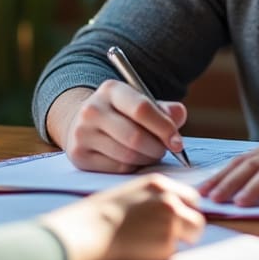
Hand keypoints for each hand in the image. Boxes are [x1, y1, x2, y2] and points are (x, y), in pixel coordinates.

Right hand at [40, 173, 203, 259]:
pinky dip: (165, 253)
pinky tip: (144, 249)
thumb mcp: (133, 193)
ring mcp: (170, 221)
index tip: (178, 219)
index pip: (191, 196)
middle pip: (197, 216)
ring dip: (179, 241)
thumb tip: (172, 210)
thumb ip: (155, 197)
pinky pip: (175, 251)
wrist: (91, 230)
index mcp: (159, 184)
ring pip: (190, 235)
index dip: (186, 210)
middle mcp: (169, 200)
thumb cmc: (104, 213)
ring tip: (153, 242)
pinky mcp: (166, 243)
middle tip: (173, 235)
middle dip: (189, 227)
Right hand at [50, 83, 188, 172]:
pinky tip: (132, 160)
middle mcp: (92, 109)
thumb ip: (163, 109)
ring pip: (127, 156)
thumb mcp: (139, 103)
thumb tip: (179, 116)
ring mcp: (82, 133)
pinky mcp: (79, 155)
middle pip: (135, 137)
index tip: (177, 143)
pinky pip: (117, 169)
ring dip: (146, 159)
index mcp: (111, 90)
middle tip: (163, 150)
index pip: (142, 109)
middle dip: (157, 148)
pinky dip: (132, 168)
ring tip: (149, 153)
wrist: (82, 123)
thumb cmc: (121, 114)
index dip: (164, 128)